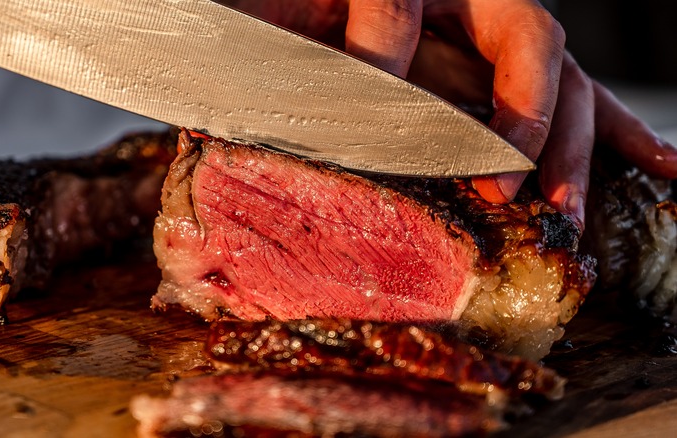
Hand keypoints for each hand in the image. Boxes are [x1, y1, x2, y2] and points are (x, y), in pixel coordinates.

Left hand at [220, 0, 676, 229]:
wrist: (279, 17)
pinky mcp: (503, 74)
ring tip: (568, 210)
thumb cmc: (271, 24)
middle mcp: (460, 2)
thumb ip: (276, 63)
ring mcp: (490, 35)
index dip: (390, 54)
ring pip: (561, 77)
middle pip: (523, 40)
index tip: (371, 106)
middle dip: (525, 119)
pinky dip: (612, 134)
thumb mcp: (261, 37)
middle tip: (510, 190)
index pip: (403, 0)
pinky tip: (658, 166)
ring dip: (573, 148)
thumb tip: (300, 104)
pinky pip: (573, 95)